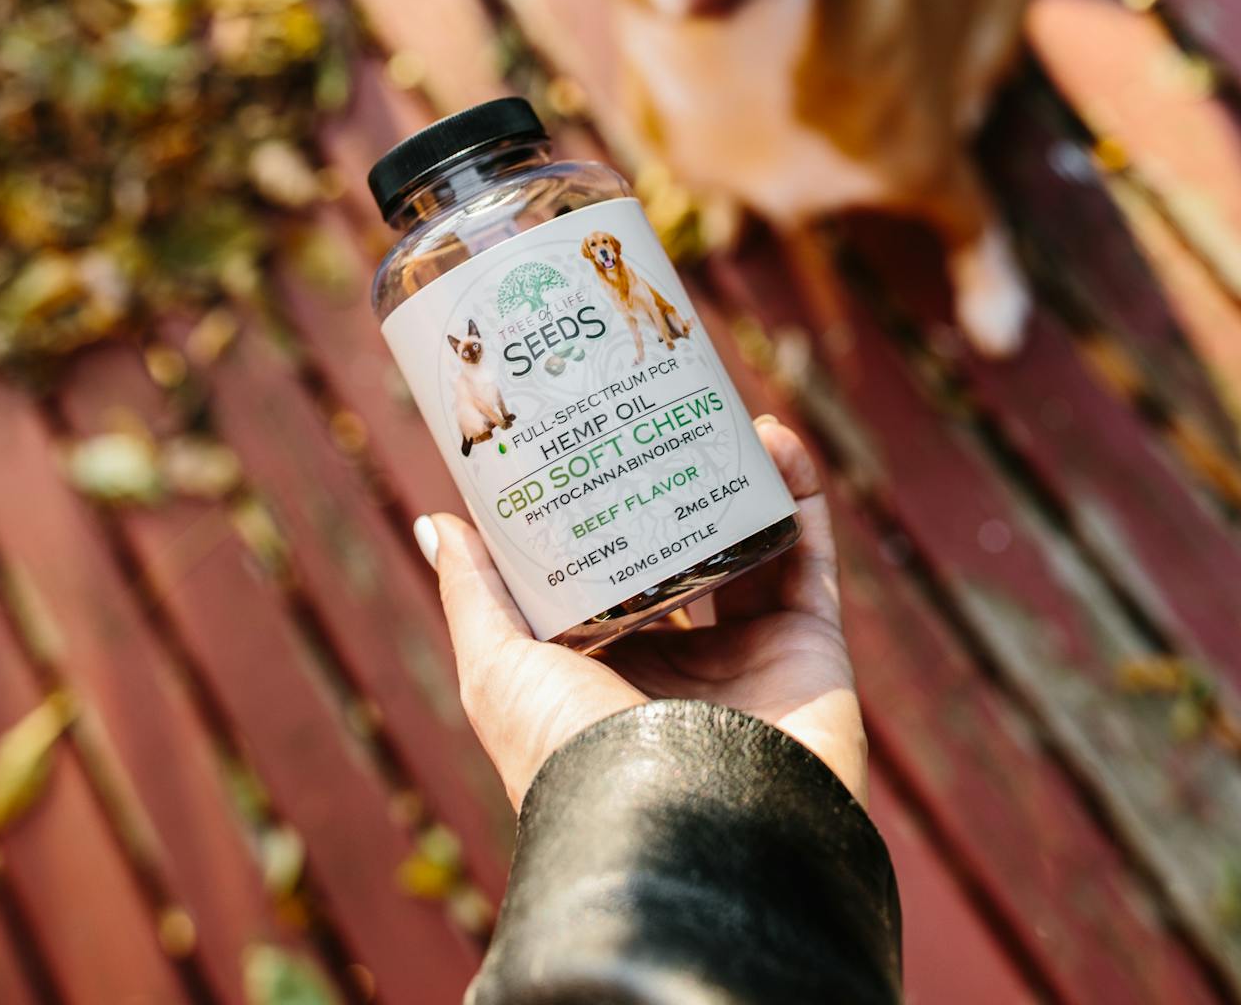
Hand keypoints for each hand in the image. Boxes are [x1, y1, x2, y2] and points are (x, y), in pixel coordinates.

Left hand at [415, 418, 867, 811]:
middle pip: (684, 549)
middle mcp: (682, 660)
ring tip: (724, 414)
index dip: (604, 510)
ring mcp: (750, 654)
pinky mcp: (811, 649)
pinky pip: (810, 557)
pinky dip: (799, 498)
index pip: (607, 571)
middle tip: (664, 414)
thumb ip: (476, 595)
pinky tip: (774, 443)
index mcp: (608, 666)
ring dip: (743, 477)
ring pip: (752, 543)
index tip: (596, 441)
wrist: (682, 831)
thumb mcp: (499, 673)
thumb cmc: (572, 756)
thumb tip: (435, 522)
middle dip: (678, 483)